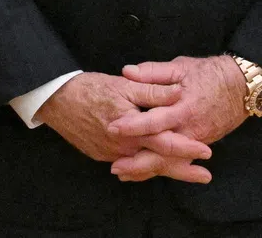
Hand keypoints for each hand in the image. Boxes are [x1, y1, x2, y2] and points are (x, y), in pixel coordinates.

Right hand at [35, 71, 210, 173]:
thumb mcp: (123, 85)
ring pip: (143, 165)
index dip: (186, 148)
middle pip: (158, 162)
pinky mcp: (101, 154)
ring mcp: (111, 154)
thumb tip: (179, 92)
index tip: (206, 152)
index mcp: (132, 128)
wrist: (56, 99)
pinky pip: (127, 164)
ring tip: (185, 173)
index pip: (165, 142)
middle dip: (183, 170)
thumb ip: (152, 90)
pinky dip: (142, 166)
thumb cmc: (89, 88)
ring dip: (164, 169)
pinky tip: (150, 165)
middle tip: (204, 176)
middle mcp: (123, 147)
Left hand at [107, 54, 246, 181]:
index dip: (134, 126)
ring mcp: (195, 141)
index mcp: (182, 108)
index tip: (113, 128)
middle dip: (138, 162)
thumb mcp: (180, 67)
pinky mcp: (198, 146)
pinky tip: (144, 173)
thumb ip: (152, 72)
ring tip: (123, 174)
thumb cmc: (208, 74)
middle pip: (162, 151)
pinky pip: (178, 162)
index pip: (155, 120)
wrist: (240, 88)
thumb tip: (127, 72)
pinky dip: (162, 169)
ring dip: (147, 169)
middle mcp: (189, 130)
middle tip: (114, 167)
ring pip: (169, 162)